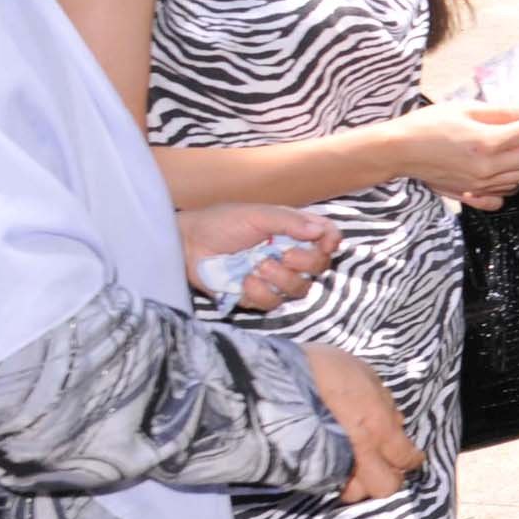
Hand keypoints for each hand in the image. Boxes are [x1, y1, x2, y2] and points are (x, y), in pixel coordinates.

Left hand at [178, 203, 339, 309]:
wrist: (186, 244)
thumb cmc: (221, 223)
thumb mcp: (256, 215)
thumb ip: (289, 222)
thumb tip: (321, 230)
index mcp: (293, 231)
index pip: (327, 236)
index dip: (332, 242)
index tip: (325, 244)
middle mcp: (289, 255)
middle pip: (319, 267)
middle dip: (305, 262)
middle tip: (283, 254)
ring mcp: (273, 278)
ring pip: (299, 289)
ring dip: (281, 279)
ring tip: (258, 267)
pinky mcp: (256, 296)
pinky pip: (272, 303)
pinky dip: (260, 293)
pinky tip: (245, 281)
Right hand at [302, 343, 423, 502]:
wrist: (271, 380)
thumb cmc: (319, 368)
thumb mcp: (362, 373)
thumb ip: (383, 401)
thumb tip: (395, 421)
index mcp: (378, 428)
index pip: (405, 458)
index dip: (411, 460)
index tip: (411, 458)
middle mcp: (360, 454)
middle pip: (385, 487)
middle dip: (387, 478)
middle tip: (383, 464)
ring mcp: (332, 467)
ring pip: (353, 494)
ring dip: (358, 483)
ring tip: (354, 467)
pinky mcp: (305, 474)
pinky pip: (326, 486)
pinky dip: (333, 480)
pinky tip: (332, 465)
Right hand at [388, 102, 518, 204]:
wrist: (399, 151)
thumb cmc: (428, 125)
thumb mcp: (466, 109)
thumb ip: (503, 111)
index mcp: (487, 143)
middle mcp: (488, 168)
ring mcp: (482, 185)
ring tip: (516, 144)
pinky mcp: (473, 195)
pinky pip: (506, 194)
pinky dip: (512, 181)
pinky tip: (502, 167)